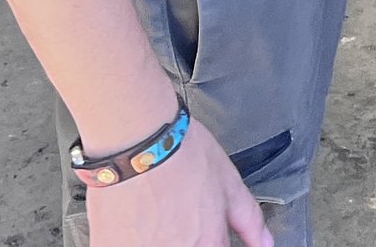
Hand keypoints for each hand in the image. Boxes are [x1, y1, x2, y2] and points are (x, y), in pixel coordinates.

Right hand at [82, 118, 268, 246]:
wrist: (138, 138)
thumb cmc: (182, 153)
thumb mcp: (230, 183)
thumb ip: (250, 221)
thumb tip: (265, 244)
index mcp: (207, 243)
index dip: (210, 238)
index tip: (199, 226)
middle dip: (181, 235)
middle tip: (173, 213)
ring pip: (156, 246)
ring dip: (156, 235)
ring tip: (151, 213)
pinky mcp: (110, 244)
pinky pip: (121, 245)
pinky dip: (128, 236)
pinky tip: (130, 218)